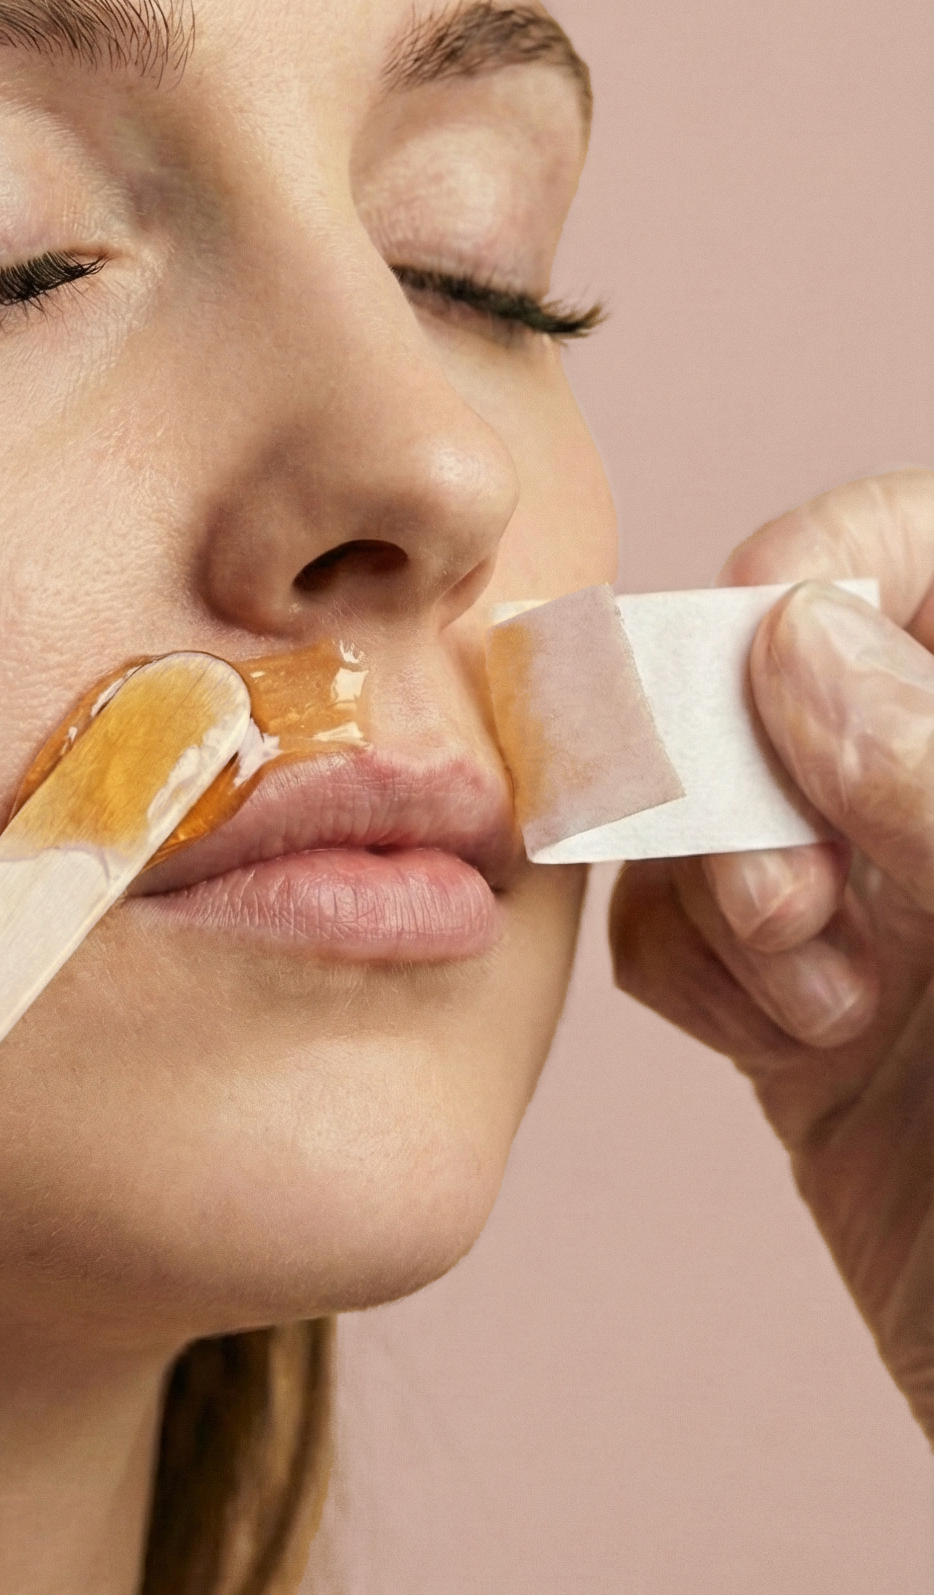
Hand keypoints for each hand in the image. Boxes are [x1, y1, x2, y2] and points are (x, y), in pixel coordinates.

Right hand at [611, 469, 933, 1440]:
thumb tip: (793, 641)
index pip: (930, 552)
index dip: (831, 565)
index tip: (768, 663)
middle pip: (793, 664)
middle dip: (749, 752)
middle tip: (791, 897)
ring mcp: (905, 910)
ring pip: (713, 796)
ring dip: (715, 876)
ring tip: (807, 995)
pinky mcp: (825, 1027)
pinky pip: (685, 930)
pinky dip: (689, 967)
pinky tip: (773, 1042)